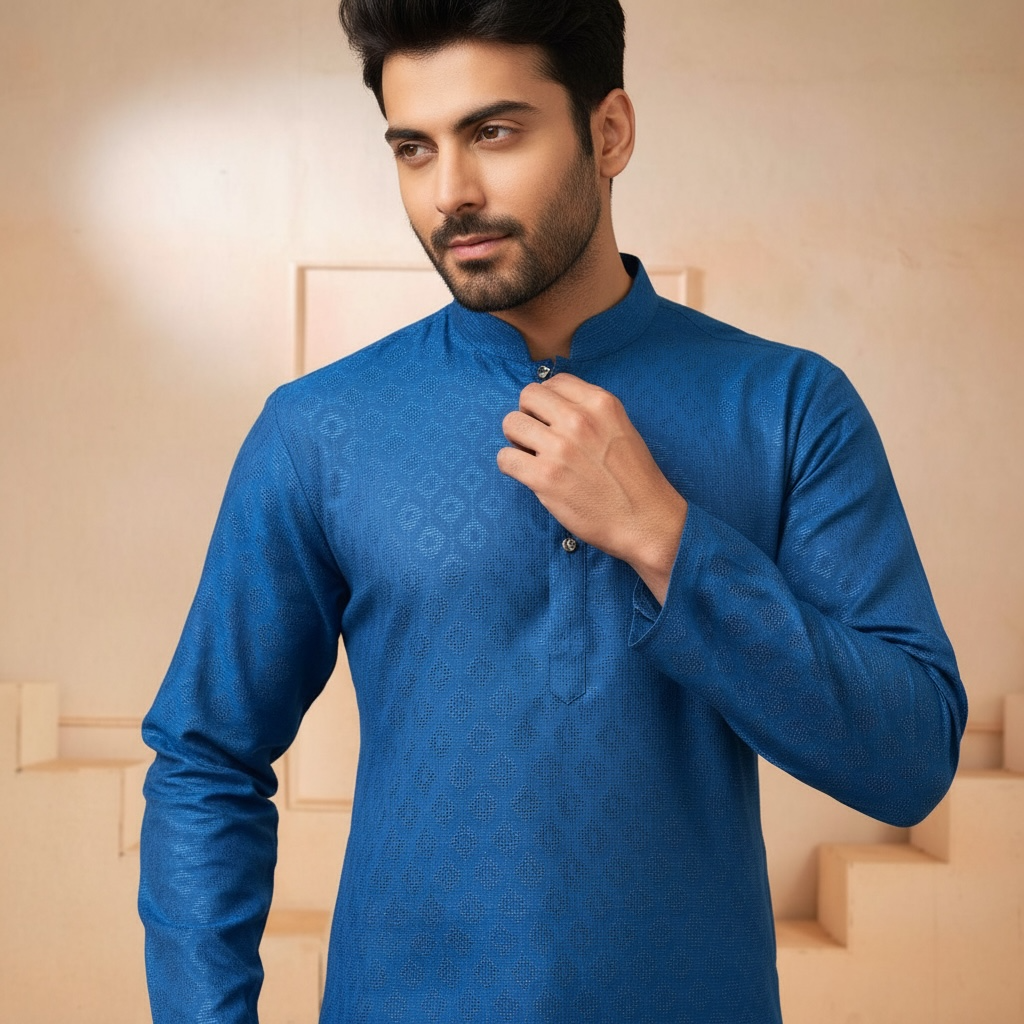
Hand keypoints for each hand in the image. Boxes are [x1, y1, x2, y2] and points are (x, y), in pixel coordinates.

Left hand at [496, 373, 687, 604]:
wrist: (644, 519)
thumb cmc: (633, 478)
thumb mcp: (620, 427)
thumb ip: (590, 412)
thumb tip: (553, 407)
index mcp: (600, 403)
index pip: (555, 381)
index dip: (548, 400)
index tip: (550, 418)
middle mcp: (578, 420)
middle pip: (527, 396)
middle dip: (528, 414)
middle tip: (537, 436)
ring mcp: (560, 448)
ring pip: (510, 423)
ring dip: (516, 439)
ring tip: (532, 455)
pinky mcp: (545, 477)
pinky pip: (505, 458)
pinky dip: (511, 465)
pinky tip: (527, 474)